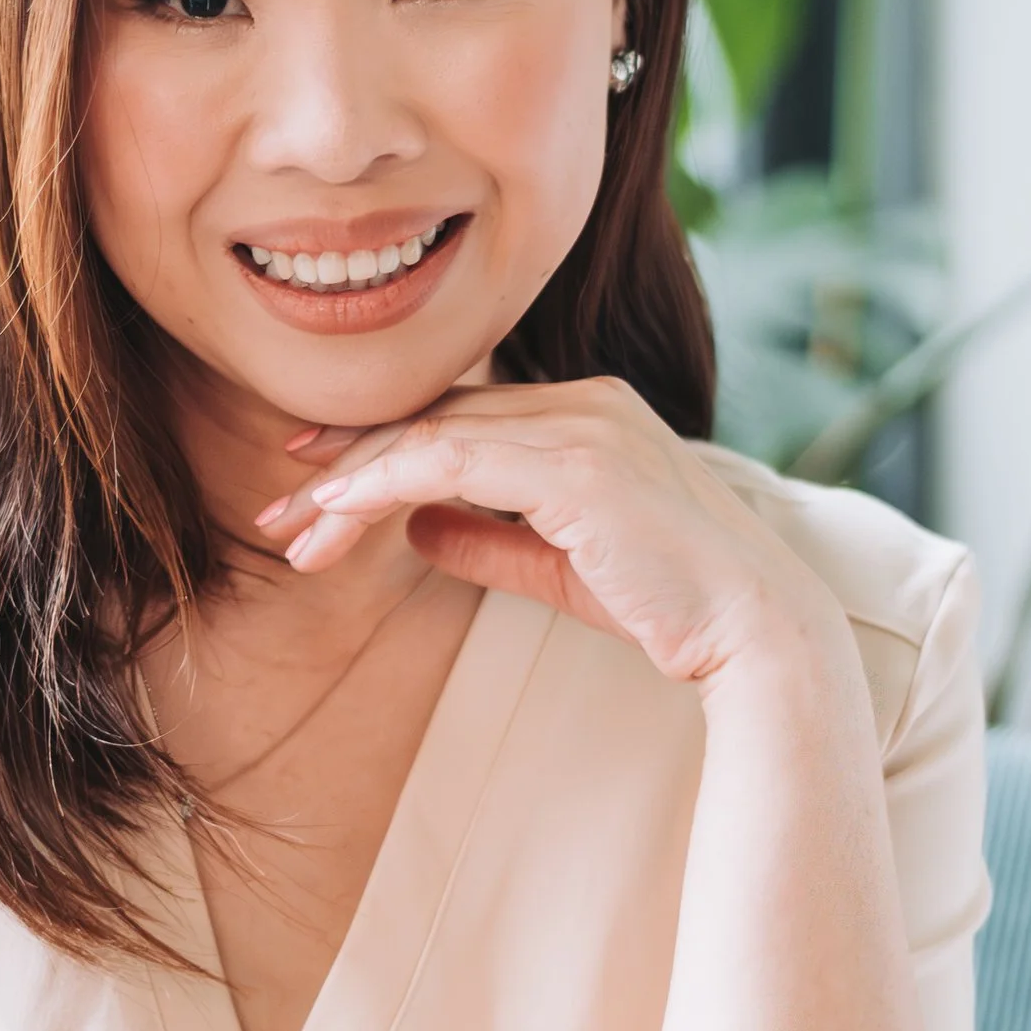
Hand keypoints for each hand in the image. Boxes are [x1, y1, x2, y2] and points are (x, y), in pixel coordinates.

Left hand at [255, 377, 848, 690]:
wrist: (751, 628)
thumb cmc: (668, 603)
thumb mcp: (559, 567)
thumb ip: (489, 539)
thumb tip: (413, 527)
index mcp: (587, 414)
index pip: (460, 416)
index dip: (381, 447)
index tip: (315, 484)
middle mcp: (583, 401)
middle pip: (434, 415)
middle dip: (346, 461)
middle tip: (278, 507)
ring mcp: (580, 424)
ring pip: (430, 433)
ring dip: (350, 483)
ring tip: (291, 530)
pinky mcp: (573, 464)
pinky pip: (449, 457)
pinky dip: (383, 484)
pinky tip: (337, 514)